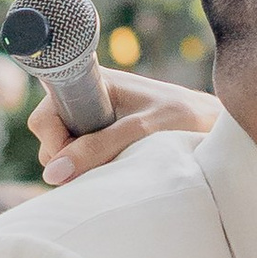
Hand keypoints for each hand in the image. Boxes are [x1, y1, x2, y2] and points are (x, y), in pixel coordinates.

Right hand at [32, 68, 219, 185]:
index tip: (74, 158)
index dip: (53, 140)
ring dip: (79, 166)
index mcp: (91, 83)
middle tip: (101, 165)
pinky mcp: (99, 139)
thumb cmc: (182, 118)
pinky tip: (112, 170)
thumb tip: (54, 174)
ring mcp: (90, 121)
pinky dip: (88, 171)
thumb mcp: (141, 132)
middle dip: (66, 158)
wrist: (211, 124)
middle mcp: (84, 100)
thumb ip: (98, 148)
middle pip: (48, 138)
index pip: (45, 115)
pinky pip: (76, 161)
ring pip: (60, 154)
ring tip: (115, 164)